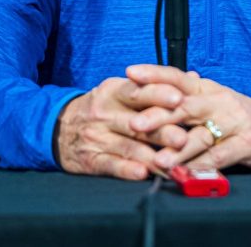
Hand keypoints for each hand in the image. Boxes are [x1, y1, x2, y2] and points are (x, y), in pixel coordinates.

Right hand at [54, 76, 191, 180]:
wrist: (57, 128)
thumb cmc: (101, 108)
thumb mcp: (121, 90)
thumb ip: (156, 87)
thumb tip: (193, 77)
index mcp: (114, 92)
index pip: (138, 91)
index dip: (159, 94)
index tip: (179, 97)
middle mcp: (105, 113)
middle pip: (137, 122)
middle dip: (162, 130)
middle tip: (183, 137)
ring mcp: (97, 137)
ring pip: (128, 147)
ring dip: (151, 156)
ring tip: (172, 163)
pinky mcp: (90, 159)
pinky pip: (110, 165)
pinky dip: (126, 170)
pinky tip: (142, 173)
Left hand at [124, 64, 250, 171]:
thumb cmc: (236, 116)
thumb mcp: (211, 99)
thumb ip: (186, 93)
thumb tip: (159, 80)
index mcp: (207, 89)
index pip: (178, 77)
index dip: (155, 74)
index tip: (130, 73)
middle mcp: (219, 101)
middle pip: (185, 106)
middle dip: (158, 115)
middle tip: (134, 125)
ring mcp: (234, 122)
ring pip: (201, 135)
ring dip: (178, 149)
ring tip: (158, 160)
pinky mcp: (247, 143)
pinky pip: (220, 156)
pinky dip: (202, 166)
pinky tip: (185, 174)